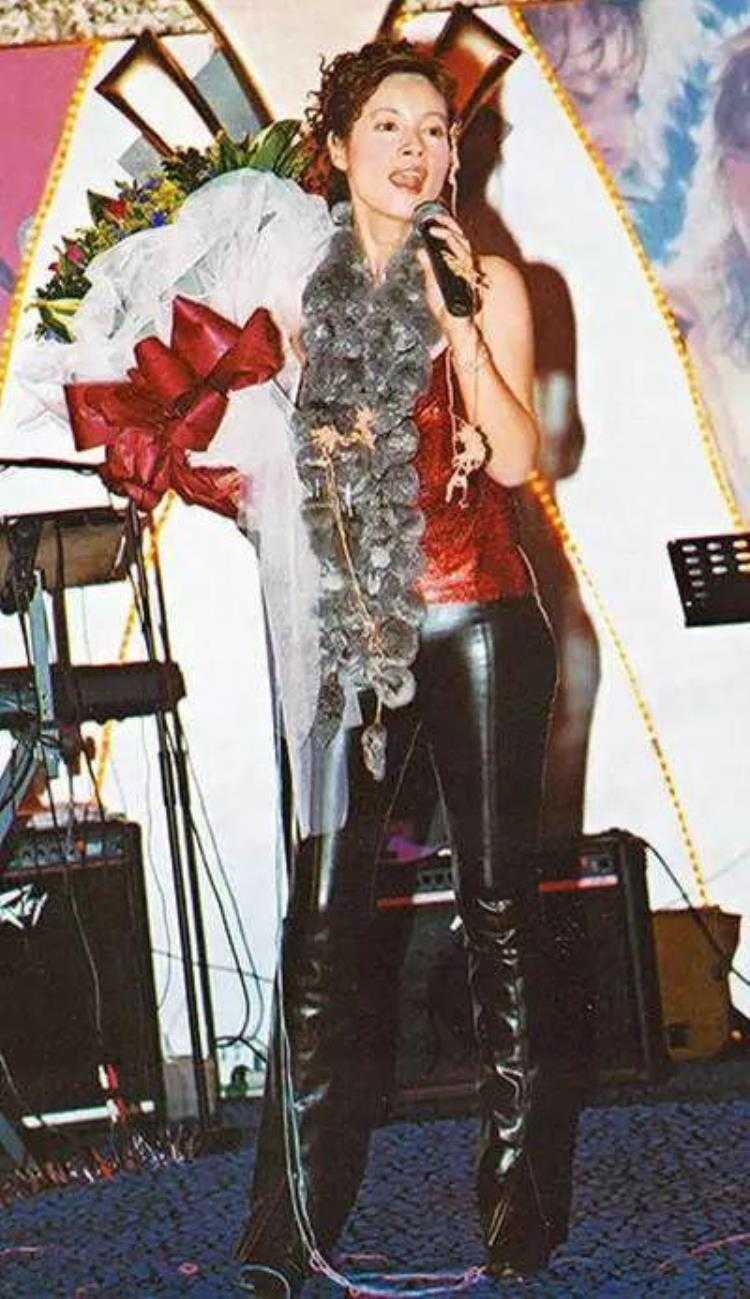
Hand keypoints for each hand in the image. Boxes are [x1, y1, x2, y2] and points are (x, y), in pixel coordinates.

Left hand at [415, 210, 479, 330]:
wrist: (460, 331)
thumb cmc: (450, 315)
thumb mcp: (433, 290)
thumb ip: (429, 271)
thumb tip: (421, 253)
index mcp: (457, 268)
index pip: (454, 242)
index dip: (446, 228)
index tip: (434, 220)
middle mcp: (465, 268)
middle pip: (460, 239)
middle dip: (449, 226)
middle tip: (436, 218)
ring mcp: (469, 273)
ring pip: (464, 247)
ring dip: (450, 235)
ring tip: (437, 229)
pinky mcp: (470, 279)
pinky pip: (466, 261)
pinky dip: (456, 250)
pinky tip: (447, 244)